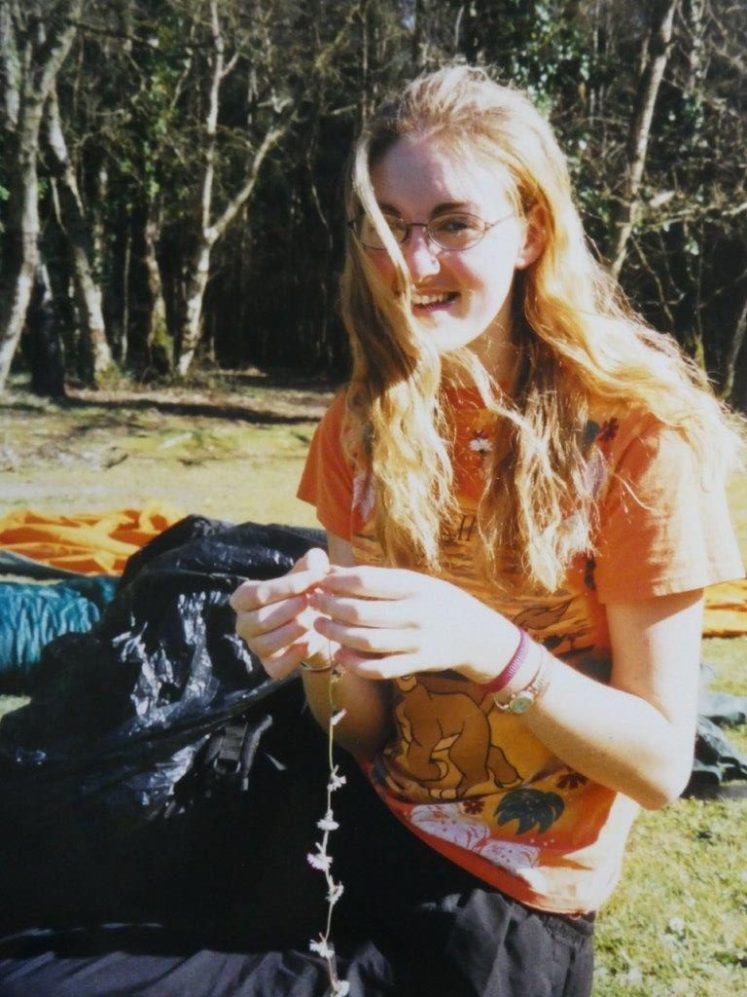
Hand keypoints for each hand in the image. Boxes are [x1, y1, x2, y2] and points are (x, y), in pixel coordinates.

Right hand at [229, 547, 335, 679]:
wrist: (317, 624)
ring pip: (265, 644)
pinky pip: (276, 666)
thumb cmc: (305, 594)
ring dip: (290, 632)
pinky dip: (293, 657)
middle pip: (260, 619)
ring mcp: (255, 646)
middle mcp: (243, 624)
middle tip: (312, 601)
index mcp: (244, 597)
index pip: (259, 593)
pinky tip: (309, 643)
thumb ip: (311, 565)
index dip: (288, 585)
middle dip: (289, 609)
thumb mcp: (308, 576)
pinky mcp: (270, 666)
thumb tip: (316, 558)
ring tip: (310, 621)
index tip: (316, 578)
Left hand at [309, 564, 518, 681]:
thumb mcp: (416, 581)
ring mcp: (416, 642)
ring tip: (319, 624)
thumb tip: (334, 571)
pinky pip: (380, 668)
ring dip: (336, 633)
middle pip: (362, 612)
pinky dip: (355, 664)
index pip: (368, 581)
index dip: (338, 581)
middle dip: (330, 607)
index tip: (320, 580)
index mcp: (415, 587)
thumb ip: (379, 579)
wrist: (477, 634)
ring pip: (366, 641)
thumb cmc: (439, 602)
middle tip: (313, 602)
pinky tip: (339, 654)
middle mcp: (416, 614)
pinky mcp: (416, 664)